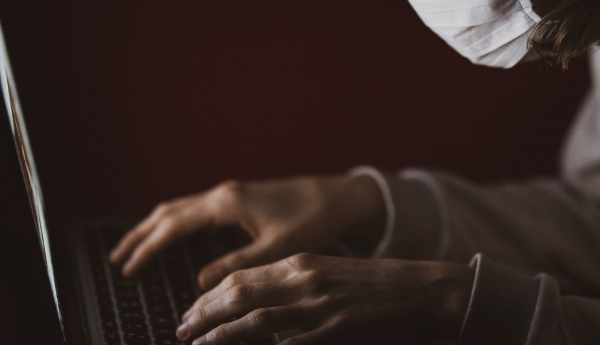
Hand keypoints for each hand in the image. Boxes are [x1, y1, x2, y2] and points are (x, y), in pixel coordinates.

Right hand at [109, 175, 384, 288]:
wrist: (341, 197)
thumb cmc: (314, 220)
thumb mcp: (276, 249)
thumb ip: (236, 265)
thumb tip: (201, 281)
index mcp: (228, 204)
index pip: (173, 225)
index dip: (148, 248)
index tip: (128, 269)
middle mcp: (224, 194)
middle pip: (169, 212)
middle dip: (140, 235)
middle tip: (117, 259)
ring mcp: (231, 193)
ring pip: (180, 207)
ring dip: (154, 226)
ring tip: (134, 248)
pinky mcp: (240, 198)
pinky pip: (195, 208)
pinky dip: (174, 221)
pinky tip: (171, 235)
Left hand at [175, 253, 473, 344]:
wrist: (417, 289)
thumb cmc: (373, 283)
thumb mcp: (327, 272)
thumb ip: (291, 283)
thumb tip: (252, 302)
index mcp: (302, 262)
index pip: (242, 276)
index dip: (210, 296)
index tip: (190, 310)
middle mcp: (304, 280)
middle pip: (239, 294)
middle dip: (203, 313)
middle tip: (181, 328)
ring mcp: (317, 306)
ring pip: (254, 319)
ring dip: (219, 333)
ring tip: (196, 342)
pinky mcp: (332, 329)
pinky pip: (287, 341)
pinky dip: (258, 344)